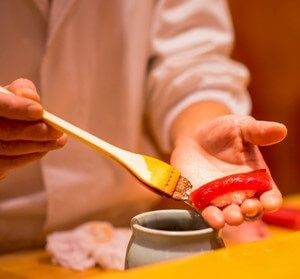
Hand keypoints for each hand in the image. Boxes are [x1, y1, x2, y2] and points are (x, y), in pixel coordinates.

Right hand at [0, 78, 66, 177]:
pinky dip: (31, 155)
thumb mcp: (10, 93)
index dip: (17, 107)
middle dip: (36, 132)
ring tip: (59, 140)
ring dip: (40, 145)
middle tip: (58, 131)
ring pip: (10, 148)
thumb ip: (22, 89)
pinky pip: (9, 163)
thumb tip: (33, 97)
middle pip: (5, 131)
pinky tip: (44, 149)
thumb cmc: (4, 107)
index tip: (39, 111)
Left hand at [171, 114, 286, 228]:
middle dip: (252, 211)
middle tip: (249, 207)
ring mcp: (220, 198)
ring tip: (232, 216)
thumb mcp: (240, 127)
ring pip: (230, 216)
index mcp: (256, 178)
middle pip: (251, 210)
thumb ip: (258, 131)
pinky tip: (214, 218)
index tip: (270, 201)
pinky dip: (211, 218)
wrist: (194, 136)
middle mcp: (240, 193)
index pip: (269, 195)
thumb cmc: (221, 132)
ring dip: (233, 218)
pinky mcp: (201, 199)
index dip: (271, 200)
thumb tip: (281, 130)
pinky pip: (207, 212)